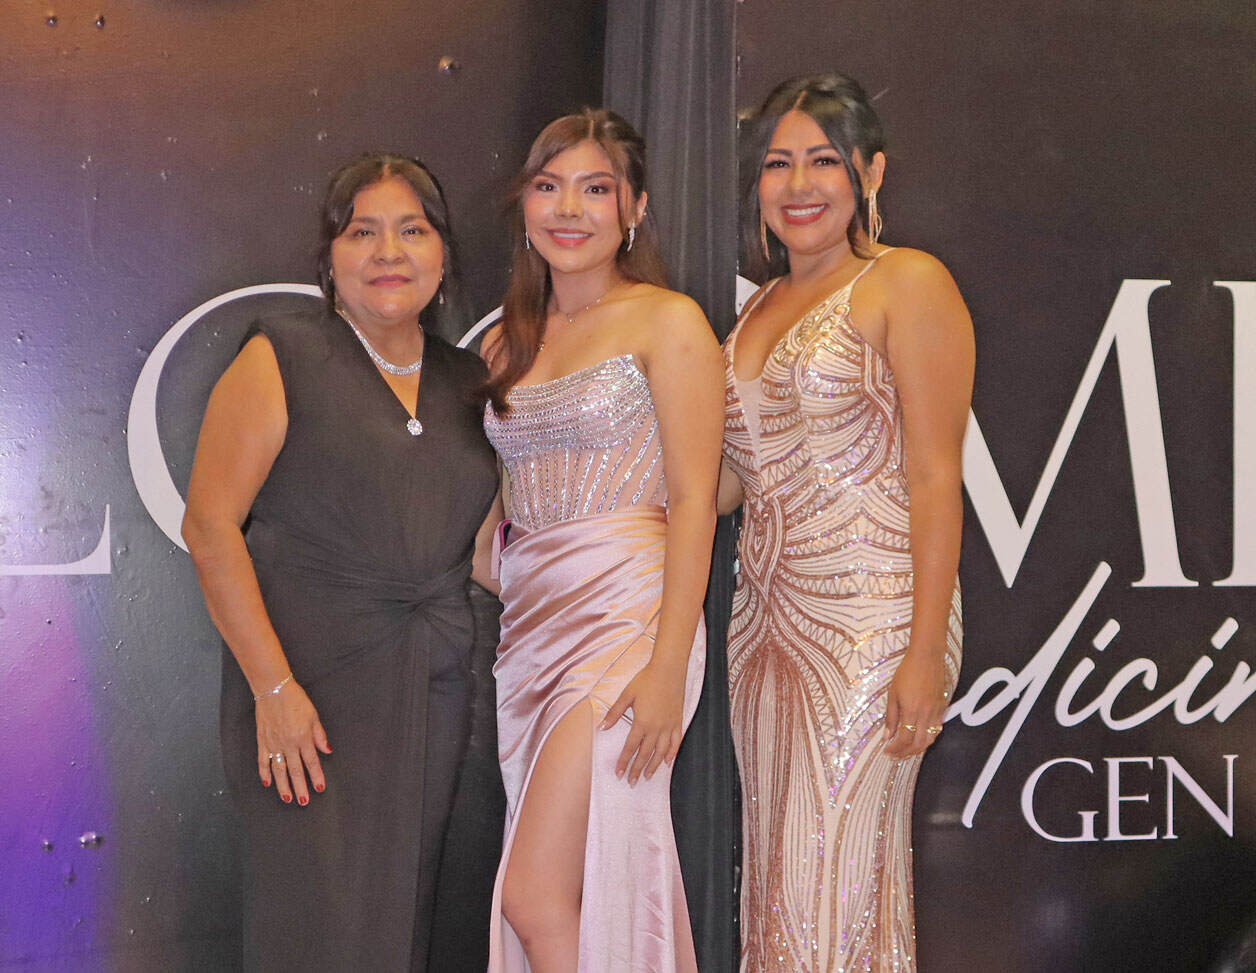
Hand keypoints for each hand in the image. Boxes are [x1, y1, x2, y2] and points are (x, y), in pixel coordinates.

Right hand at [255, 680, 331, 805]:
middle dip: (300, 787)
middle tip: (303, 801)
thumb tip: (327, 751)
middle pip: (295, 770)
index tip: (319, 788)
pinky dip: (264, 773)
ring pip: (279, 770)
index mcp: (303, 737)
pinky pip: (263, 760)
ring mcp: (274, 743)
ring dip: (283, 785)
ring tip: (287, 798)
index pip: (311, 762)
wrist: (273, 689)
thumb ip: (320, 735)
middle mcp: (288, 743)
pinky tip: (267, 783)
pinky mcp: (262, 741)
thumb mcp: (313, 715)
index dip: (316, 776)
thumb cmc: (295, 699)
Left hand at [602, 658, 686, 785]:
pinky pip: (676, 742)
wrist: (668, 669)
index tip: (619, 773)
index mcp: (641, 722)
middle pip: (645, 754)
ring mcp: (668, 726)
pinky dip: (672, 753)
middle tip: (632, 782)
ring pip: (661, 752)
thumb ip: (614, 713)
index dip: (624, 762)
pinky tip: (667, 762)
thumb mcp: (626, 695)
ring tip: (647, 777)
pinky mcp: (678, 721)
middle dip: (637, 769)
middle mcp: (656, 727)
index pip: (630, 747)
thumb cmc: (646, 680)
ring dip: (654, 766)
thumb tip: (602, 727)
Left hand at [883, 647, 949, 759]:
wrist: (926, 657)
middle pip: (918, 743)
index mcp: (911, 711)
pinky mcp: (942, 708)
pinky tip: (920, 738)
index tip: (888, 751)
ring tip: (907, 751)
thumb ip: (891, 716)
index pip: (904, 739)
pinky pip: (937, 729)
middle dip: (906, 753)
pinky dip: (928, 738)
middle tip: (896, 755)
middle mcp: (926, 714)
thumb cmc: (907, 672)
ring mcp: (936, 712)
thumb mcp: (893, 693)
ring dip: (918, 749)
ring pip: (930, 739)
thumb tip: (887, 735)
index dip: (896, 748)